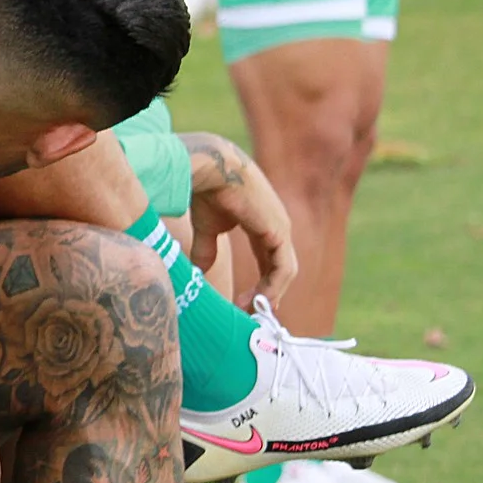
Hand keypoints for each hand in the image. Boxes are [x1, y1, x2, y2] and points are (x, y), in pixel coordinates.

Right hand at [181, 133, 295, 306]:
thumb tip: (198, 273)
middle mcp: (277, 227)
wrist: (210, 169)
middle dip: (266, 292)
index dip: (260, 281)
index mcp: (263, 223)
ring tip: (249, 310)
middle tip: (249, 313)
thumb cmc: (206, 190)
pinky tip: (258, 301)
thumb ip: (206, 250)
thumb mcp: (207, 227)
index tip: (245, 301)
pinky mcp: (278, 233)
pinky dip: (273, 287)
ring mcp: (281, 229)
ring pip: (284, 272)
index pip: (269, 258)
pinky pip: (282, 269)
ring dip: (269, 294)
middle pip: (279, 268)